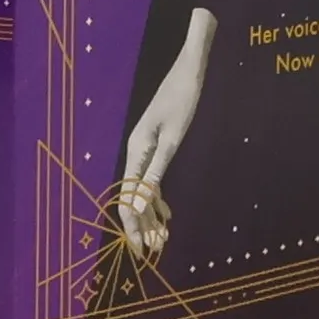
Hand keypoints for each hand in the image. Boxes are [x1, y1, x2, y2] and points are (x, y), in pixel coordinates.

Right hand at [117, 8, 215, 258]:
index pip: (128, 197)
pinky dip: (157, 197)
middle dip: (142, 225)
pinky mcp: (156, 141)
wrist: (190, 67)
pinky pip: (152, 177)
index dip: (132, 225)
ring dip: (150, 213)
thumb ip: (156, 171)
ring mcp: (145, 146)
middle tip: (156, 250)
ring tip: (162, 238)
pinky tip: (166, 212)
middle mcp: (136, 150)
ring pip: (142, 189)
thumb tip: (141, 202)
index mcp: (137, 150)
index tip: (141, 248)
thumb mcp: (172, 138)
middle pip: (133, 196)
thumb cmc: (184, 98)